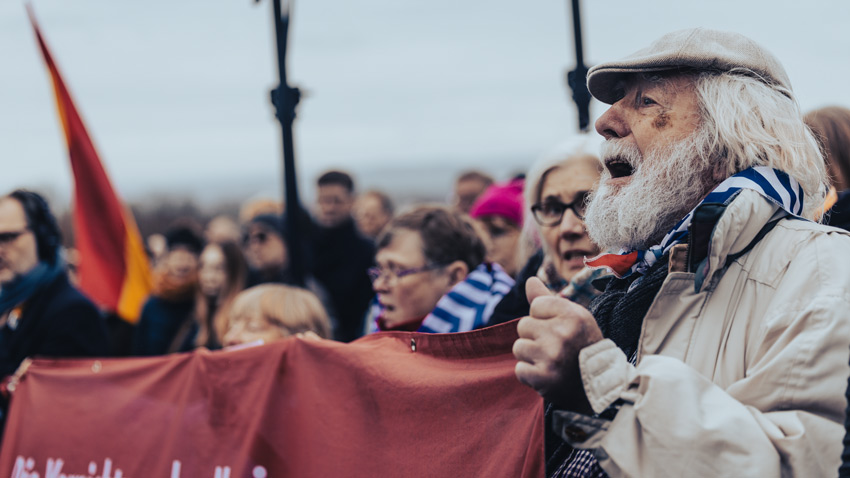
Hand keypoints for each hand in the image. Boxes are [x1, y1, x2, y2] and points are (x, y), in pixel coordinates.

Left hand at [513, 277, 602, 412]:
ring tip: (550, 361)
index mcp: (572, 315)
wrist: (599, 386)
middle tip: (554, 348)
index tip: (559, 329)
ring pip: (518, 347)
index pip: (536, 305)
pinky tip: (547, 375)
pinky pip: (519, 370)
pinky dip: (530, 374)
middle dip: (534, 336)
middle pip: (523, 325)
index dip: (544, 318)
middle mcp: (562, 334)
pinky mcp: (543, 379)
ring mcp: (552, 357)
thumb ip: (548, 299)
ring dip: (530, 356)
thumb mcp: (574, 318)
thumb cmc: (583, 346)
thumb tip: (529, 280)